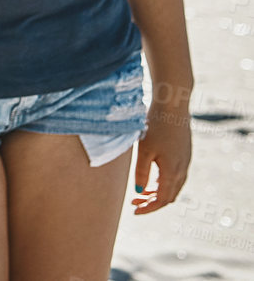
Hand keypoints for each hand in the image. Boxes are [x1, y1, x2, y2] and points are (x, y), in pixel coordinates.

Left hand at [131, 96, 190, 213]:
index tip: (134, 211)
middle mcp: (182, 170)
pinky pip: (175, 176)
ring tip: (140, 193)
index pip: (162, 199)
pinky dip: (163, 182)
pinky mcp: (184, 153)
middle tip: (134, 202)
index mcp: (172, 172)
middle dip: (152, 202)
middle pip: (169, 195)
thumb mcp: (144, 150)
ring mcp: (185, 161)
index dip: (149, 208)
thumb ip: (141, 173)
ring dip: (157, 192)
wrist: (172, 106)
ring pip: (173, 186)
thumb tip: (139, 192)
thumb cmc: (155, 127)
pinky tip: (151, 177)